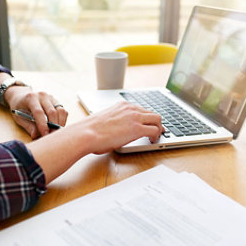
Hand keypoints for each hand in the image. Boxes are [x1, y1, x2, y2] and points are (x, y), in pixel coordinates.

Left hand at [5, 86, 67, 138]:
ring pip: (61, 111)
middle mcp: (42, 95)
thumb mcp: (19, 118)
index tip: (45, 135)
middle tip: (51, 137)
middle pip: (52, 112)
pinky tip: (58, 127)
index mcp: (30, 98)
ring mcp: (51, 97)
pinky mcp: (56, 101)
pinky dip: (62, 120)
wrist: (21, 97)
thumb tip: (36, 136)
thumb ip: (28, 126)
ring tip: (56, 133)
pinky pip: (63, 111)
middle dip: (53, 126)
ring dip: (60, 124)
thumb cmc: (20, 109)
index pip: (39, 112)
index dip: (43, 125)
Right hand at [27, 101, 163, 183]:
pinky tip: (152, 141)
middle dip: (155, 122)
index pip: (141, 109)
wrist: (86, 134)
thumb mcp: (106, 119)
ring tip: (155, 137)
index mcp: (122, 105)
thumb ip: (116, 121)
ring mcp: (135, 117)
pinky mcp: (137, 128)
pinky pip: (155, 130)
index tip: (148, 124)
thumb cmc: (91, 130)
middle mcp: (130, 108)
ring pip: (157, 119)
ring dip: (158, 128)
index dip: (146, 118)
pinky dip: (156, 135)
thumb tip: (118, 129)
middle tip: (155, 131)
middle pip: (152, 113)